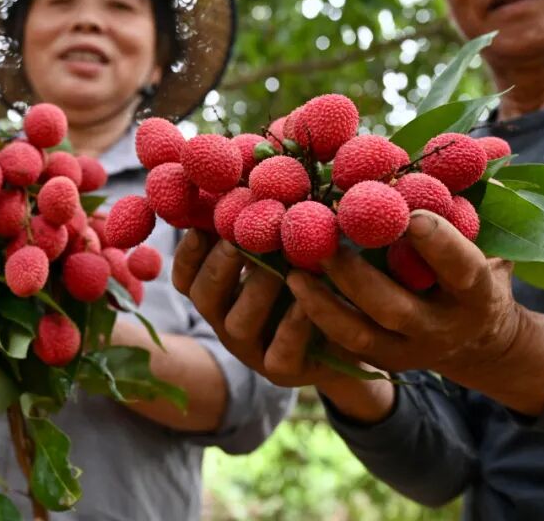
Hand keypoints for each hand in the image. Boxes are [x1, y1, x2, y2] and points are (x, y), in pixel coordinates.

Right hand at [173, 229, 361, 386]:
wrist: (357, 333)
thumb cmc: (315, 276)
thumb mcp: (287, 249)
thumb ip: (266, 223)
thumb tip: (253, 173)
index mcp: (221, 290)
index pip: (186, 275)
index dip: (189, 252)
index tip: (202, 225)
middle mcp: (227, 320)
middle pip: (204, 297)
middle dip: (220, 265)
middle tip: (240, 238)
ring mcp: (253, 350)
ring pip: (238, 324)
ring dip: (257, 290)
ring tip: (282, 266)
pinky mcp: (284, 371)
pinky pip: (279, 354)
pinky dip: (291, 327)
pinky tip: (307, 303)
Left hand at [288, 209, 543, 415]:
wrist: (478, 340)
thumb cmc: (474, 265)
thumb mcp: (483, 236)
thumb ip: (476, 195)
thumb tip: (494, 142)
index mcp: (478, 293)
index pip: (462, 269)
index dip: (438, 243)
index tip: (411, 213)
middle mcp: (444, 328)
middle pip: (397, 309)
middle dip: (358, 277)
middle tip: (323, 240)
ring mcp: (409, 351)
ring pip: (360, 334)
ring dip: (323, 303)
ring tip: (292, 271)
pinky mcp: (380, 361)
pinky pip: (341, 347)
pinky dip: (313, 319)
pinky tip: (291, 290)